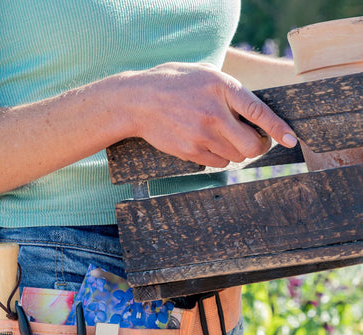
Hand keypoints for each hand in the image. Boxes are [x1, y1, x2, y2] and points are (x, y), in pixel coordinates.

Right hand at [125, 62, 297, 167]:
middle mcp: (214, 114)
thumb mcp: (206, 75)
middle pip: (251, 146)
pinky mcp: (190, 152)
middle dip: (258, 146)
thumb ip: (231, 92)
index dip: (278, 128)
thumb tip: (256, 115)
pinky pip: (218, 163)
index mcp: (222, 88)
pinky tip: (208, 143)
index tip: (291, 139)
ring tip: (224, 137)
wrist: (138, 102)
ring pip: (236, 157)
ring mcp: (201, 136)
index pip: (259, 112)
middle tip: (255, 141)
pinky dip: (220, 157)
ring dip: (237, 151)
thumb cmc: (174, 84)